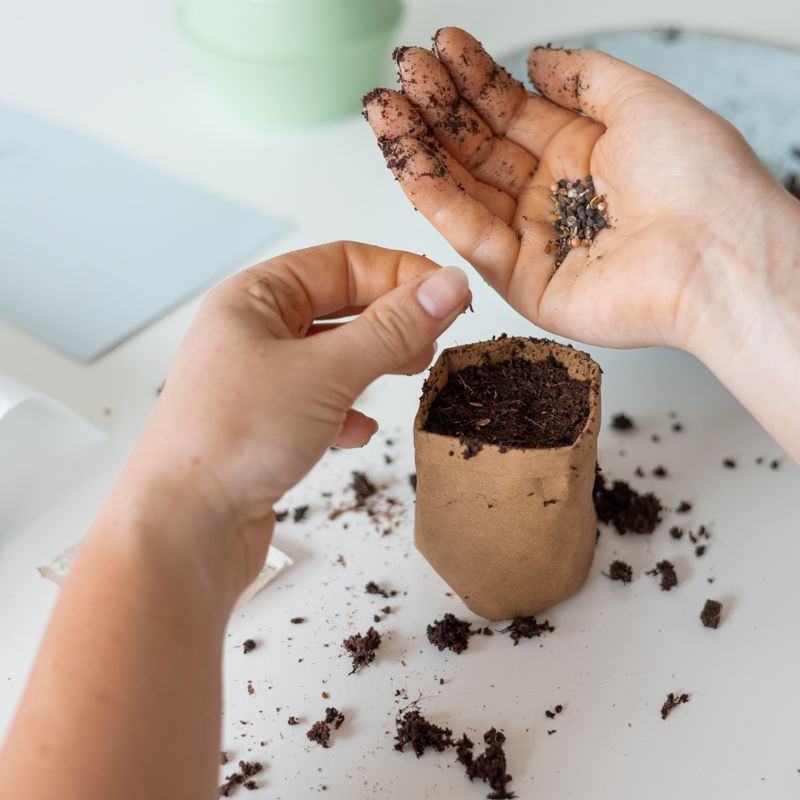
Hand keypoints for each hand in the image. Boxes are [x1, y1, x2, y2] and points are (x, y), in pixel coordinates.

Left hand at [114, 242, 469, 597]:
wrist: (184, 530)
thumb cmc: (231, 439)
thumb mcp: (325, 373)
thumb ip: (392, 330)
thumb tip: (446, 287)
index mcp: (254, 299)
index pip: (341, 263)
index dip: (400, 273)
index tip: (448, 293)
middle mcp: (252, 334)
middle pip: (338, 306)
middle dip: (391, 317)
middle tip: (436, 332)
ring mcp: (257, 382)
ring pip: (332, 356)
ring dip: (375, 361)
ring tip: (412, 368)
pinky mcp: (266, 427)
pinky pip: (319, 402)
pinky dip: (347, 410)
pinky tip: (359, 430)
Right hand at [363, 28, 790, 350]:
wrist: (718, 253)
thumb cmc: (698, 179)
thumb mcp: (642, 99)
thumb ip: (584, 76)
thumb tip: (537, 58)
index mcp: (580, 154)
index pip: (510, 113)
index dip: (473, 81)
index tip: (438, 49)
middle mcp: (552, 197)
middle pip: (479, 151)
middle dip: (438, 110)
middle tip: (400, 74)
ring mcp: (535, 241)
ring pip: (466, 192)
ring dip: (422, 151)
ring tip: (386, 111)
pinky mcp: (524, 284)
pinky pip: (473, 237)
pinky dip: (438, 202)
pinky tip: (409, 163)